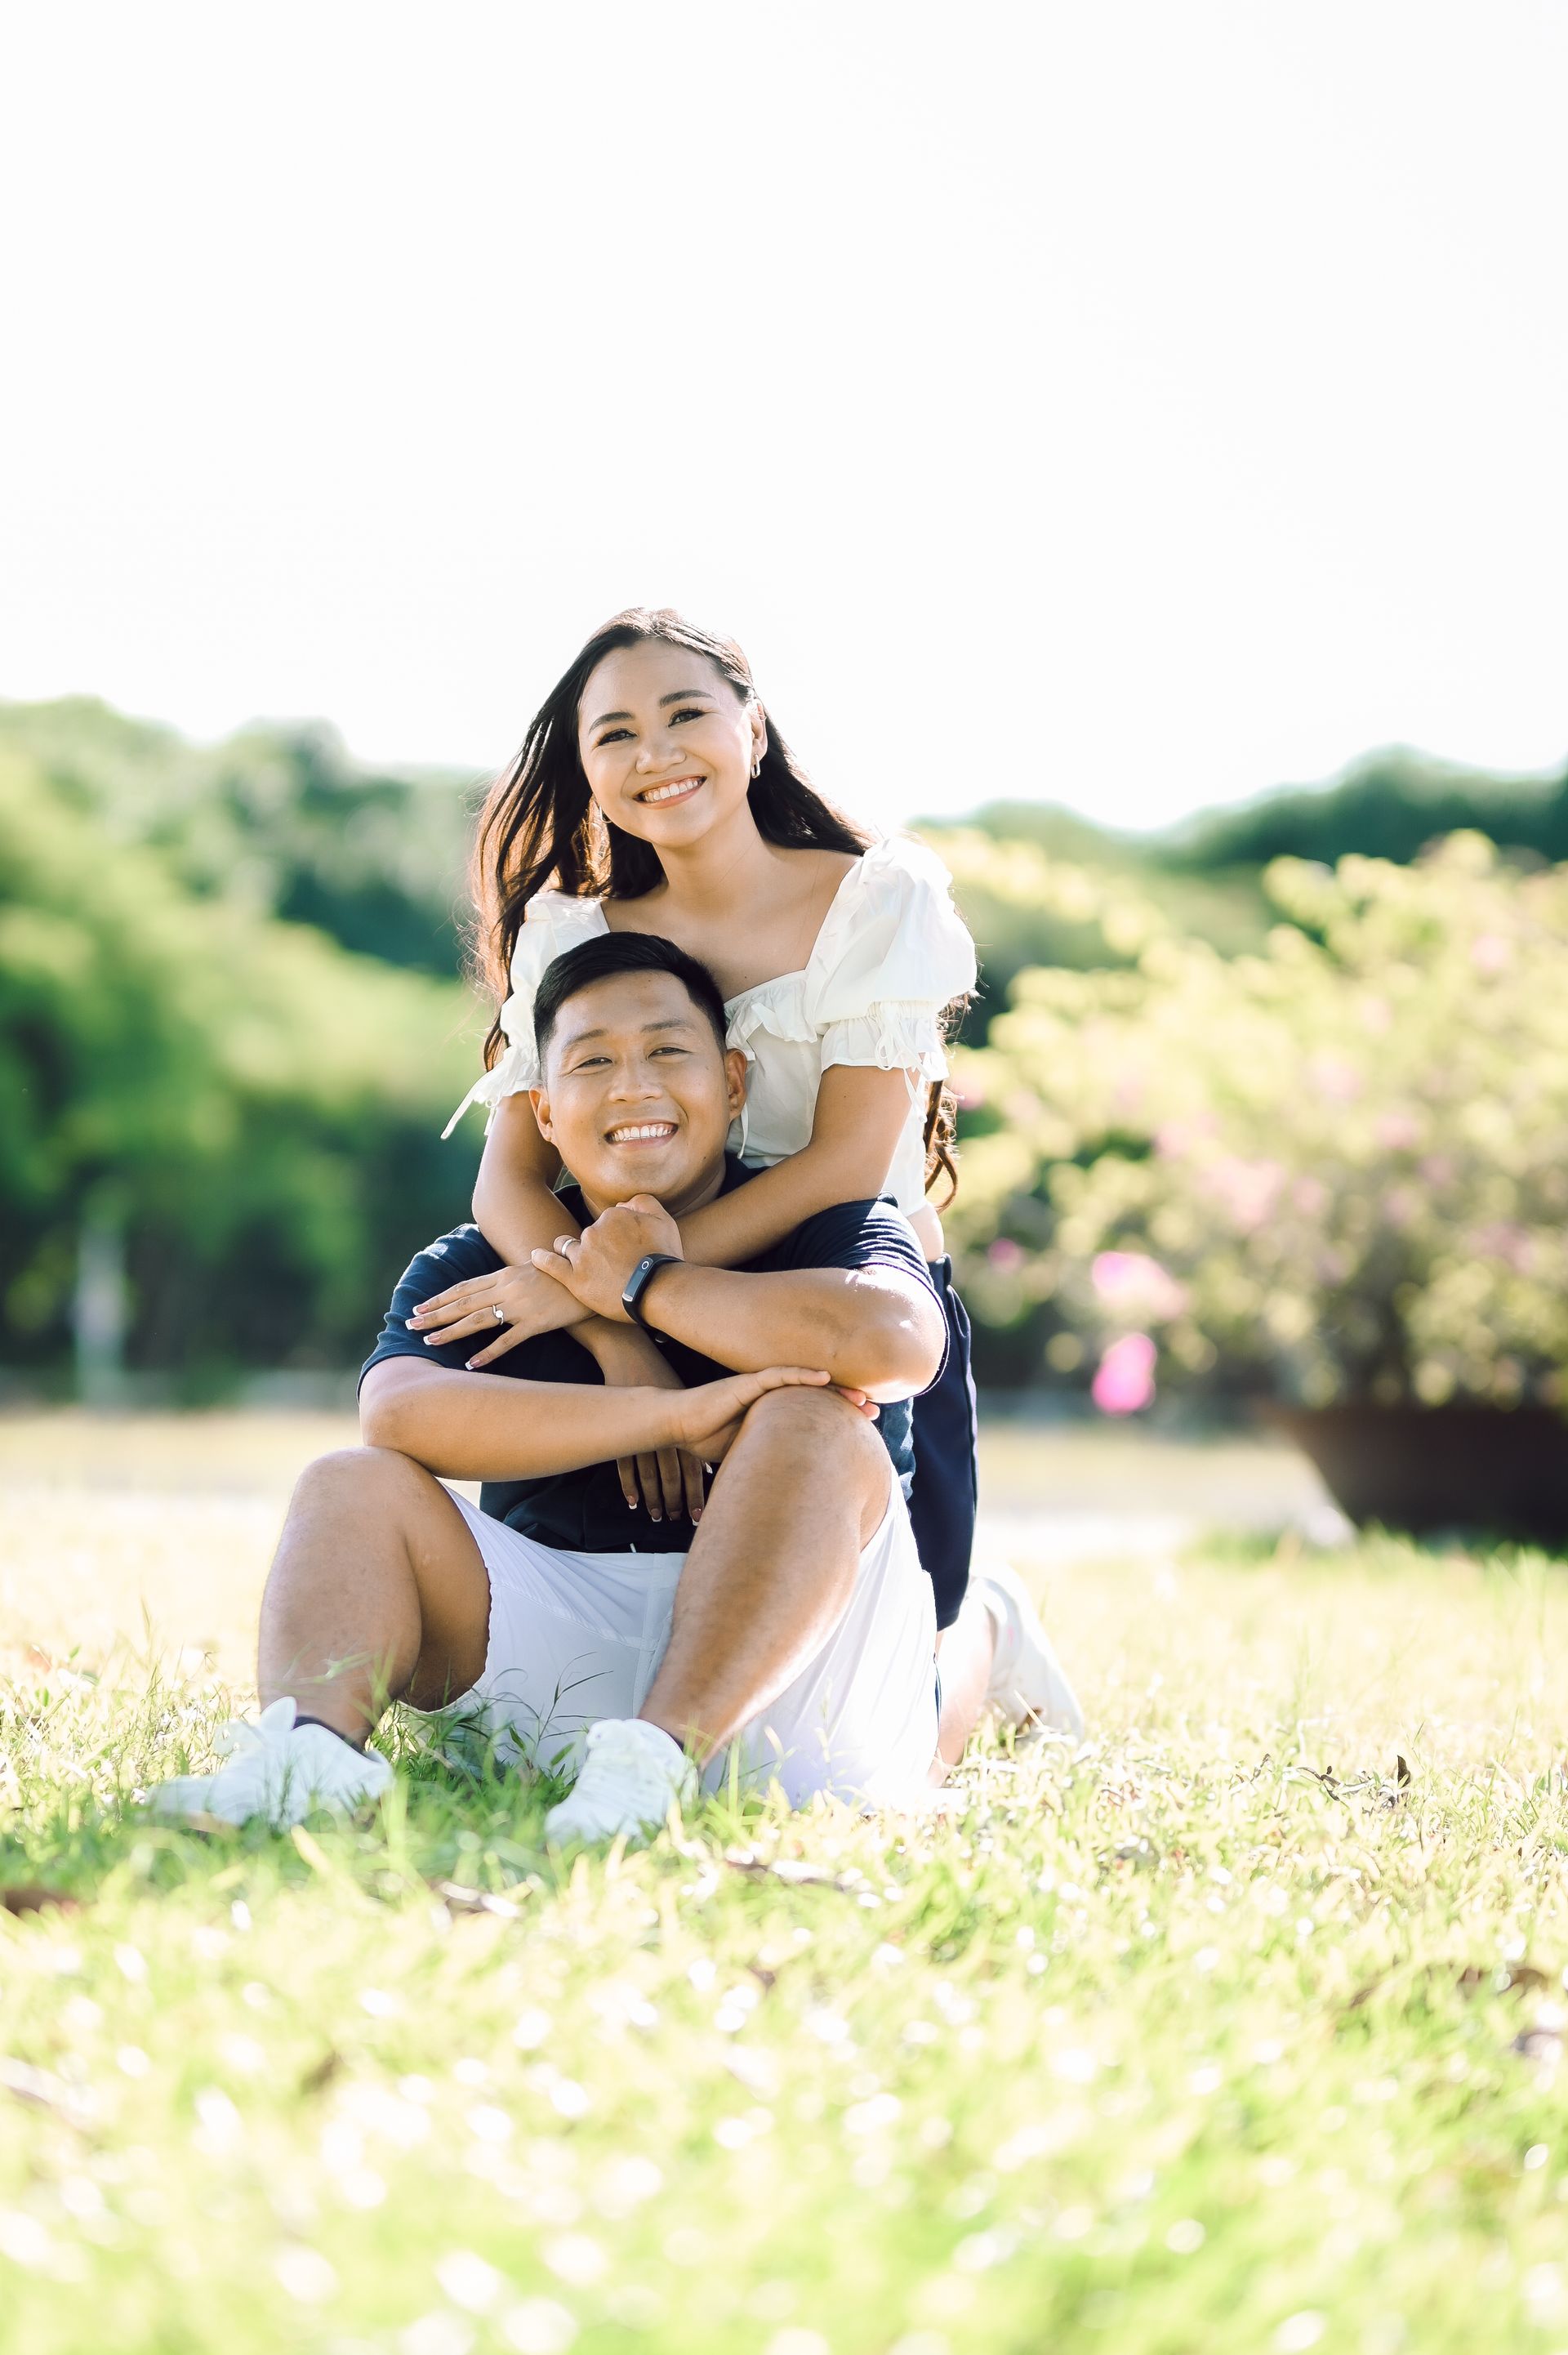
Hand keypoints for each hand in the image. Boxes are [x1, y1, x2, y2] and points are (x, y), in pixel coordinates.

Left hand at [405, 1260, 591, 1365]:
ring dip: (452, 1331)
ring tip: (430, 1342)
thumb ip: (512, 1276)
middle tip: (410, 1325)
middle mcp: (508, 1289)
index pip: (464, 1288)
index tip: (419, 1307)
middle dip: (435, 1315)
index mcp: (505, 1274)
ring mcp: (521, 1306)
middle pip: (464, 1303)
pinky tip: (471, 1364)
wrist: (592, 1281)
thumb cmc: (564, 1275)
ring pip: (478, 1320)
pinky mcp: (537, 1323)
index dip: (440, 1298)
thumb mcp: (535, 1267)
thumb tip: (493, 1284)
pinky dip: (488, 1353)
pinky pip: (508, 1341)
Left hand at [531, 1194, 682, 1324]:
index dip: (615, 1234)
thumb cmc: (664, 1257)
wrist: (659, 1289)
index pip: (607, 1221)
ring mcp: (581, 1255)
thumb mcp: (663, 1219)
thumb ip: (643, 1202)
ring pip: (567, 1246)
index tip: (625, 1248)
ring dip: (570, 1250)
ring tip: (576, 1261)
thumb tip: (625, 1204)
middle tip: (612, 1263)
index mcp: (611, 1216)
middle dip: (596, 1245)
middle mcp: (593, 1231)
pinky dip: (542, 1258)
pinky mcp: (574, 1278)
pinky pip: (550, 1264)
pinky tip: (536, 1256)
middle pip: (588, 1235)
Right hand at [580, 1322, 706, 1524]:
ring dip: (653, 1498)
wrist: (633, 1356)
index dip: (696, 1493)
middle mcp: (665, 1432)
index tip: (699, 1515)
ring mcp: (642, 1432)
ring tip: (656, 1517)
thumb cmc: (665, 1380)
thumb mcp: (686, 1402)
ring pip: (648, 1474)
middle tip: (678, 1521)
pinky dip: (629, 1486)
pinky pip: (625, 1465)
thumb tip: (708, 1470)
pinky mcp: (622, 1430)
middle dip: (676, 1501)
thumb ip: (696, 1436)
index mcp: (683, 1425)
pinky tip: (632, 1502)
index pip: (693, 1468)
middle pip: (672, 1475)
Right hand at [669, 1365, 853, 1468]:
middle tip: (873, 1413)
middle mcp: (772, 1397)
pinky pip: (778, 1375)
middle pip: (816, 1397)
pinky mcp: (746, 1384)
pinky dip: (802, 1376)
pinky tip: (823, 1377)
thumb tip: (792, 1481)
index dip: (838, 1418)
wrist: (678, 1426)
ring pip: (804, 1385)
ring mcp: (760, 1387)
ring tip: (859, 1398)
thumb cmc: (708, 1439)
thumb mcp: (748, 1451)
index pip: (812, 1413)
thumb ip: (770, 1455)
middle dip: (846, 1404)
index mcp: (774, 1412)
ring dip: (834, 1390)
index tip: (864, 1428)